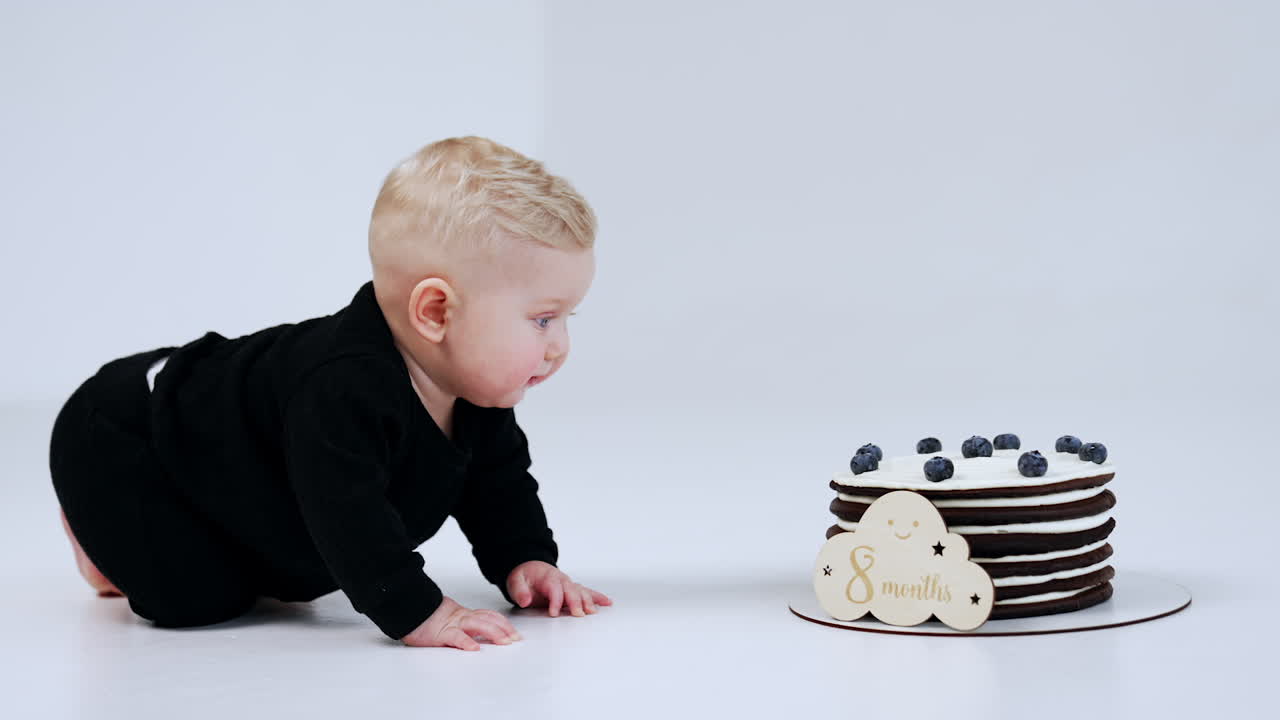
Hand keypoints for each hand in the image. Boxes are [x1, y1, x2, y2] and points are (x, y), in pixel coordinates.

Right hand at [400, 596, 521, 650]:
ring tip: (504, 642)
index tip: (515, 633)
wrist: (406, 609)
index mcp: (463, 615)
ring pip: (477, 625)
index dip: (504, 624)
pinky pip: (455, 637)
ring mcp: (451, 624)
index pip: (489, 616)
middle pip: (488, 620)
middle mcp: (461, 618)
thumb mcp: (448, 620)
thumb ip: (462, 626)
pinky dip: (466, 642)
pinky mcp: (439, 633)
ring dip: (493, 633)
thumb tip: (477, 637)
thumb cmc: (424, 618)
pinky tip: (474, 648)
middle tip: (516, 639)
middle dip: (504, 629)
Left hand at [506, 561, 612, 616]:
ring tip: (592, 611)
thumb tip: (525, 600)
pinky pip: (587, 592)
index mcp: (547, 577)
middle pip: (571, 590)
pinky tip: (607, 602)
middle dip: (575, 602)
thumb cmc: (525, 576)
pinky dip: (597, 597)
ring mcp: (569, 585)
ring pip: (581, 591)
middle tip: (578, 614)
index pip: (554, 588)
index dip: (555, 600)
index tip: (553, 612)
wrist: (530, 569)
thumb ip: (519, 591)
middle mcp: (561, 580)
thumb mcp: (515, 581)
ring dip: (588, 601)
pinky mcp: (573, 590)